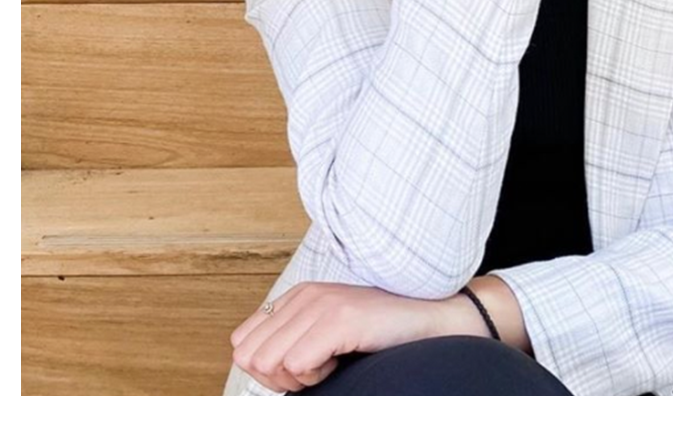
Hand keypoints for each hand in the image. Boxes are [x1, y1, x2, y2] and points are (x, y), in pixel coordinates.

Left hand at [229, 281, 487, 393]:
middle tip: (317, 367)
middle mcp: (304, 294)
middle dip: (278, 376)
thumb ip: (291, 344)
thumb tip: (256, 369)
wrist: (430, 322)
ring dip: (297, 377)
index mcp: (296, 297)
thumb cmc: (380, 336)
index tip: (303, 366)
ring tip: (330, 361)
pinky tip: (341, 359)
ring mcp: (321, 303)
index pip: (243, 344)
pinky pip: (296, 365)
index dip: (268, 369)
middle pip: (250, 357)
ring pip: (268, 363)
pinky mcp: (339, 318)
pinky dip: (315, 377)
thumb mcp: (325, 335)